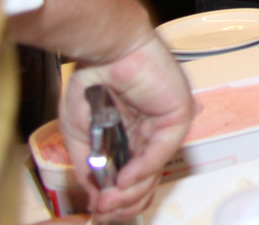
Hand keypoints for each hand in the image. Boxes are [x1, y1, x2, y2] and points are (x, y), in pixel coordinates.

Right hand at [59, 35, 194, 220]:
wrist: (106, 50)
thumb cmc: (92, 79)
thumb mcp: (80, 132)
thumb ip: (88, 164)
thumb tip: (94, 195)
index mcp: (133, 134)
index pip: (133, 176)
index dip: (117, 198)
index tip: (100, 212)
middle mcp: (153, 132)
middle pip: (146, 179)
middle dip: (123, 202)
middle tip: (104, 212)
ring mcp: (167, 124)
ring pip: (154, 169)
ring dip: (130, 191)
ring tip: (109, 201)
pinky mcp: (178, 115)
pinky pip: (161, 150)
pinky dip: (142, 169)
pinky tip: (124, 181)